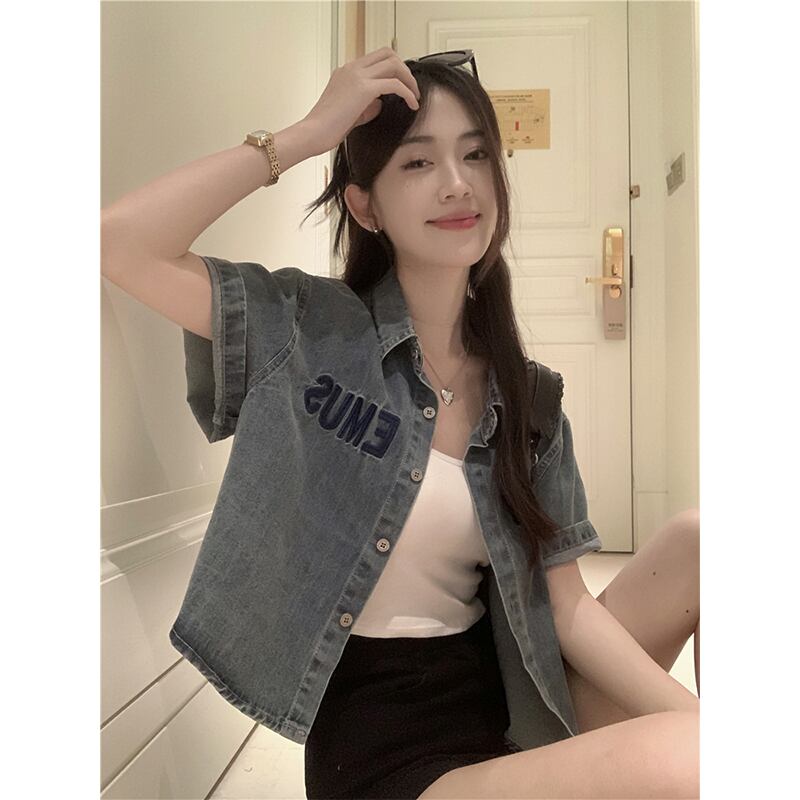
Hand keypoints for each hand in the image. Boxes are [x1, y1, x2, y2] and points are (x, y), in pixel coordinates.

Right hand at [301, 46, 420, 155]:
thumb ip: (366, 104)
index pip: (376, 58)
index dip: (393, 69)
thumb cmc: (326, 128)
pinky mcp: (364, 89)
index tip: (402, 85)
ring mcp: (357, 76)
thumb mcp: (349, 111)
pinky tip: (413, 105)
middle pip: (387, 53)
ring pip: (393, 64)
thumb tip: (380, 104)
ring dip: (409, 79)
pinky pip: (395, 84)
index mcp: (346, 71)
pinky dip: (408, 93)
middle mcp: (352, 68)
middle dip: (404, 70)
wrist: (312, 132)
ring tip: (414, 97)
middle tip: (412, 88)